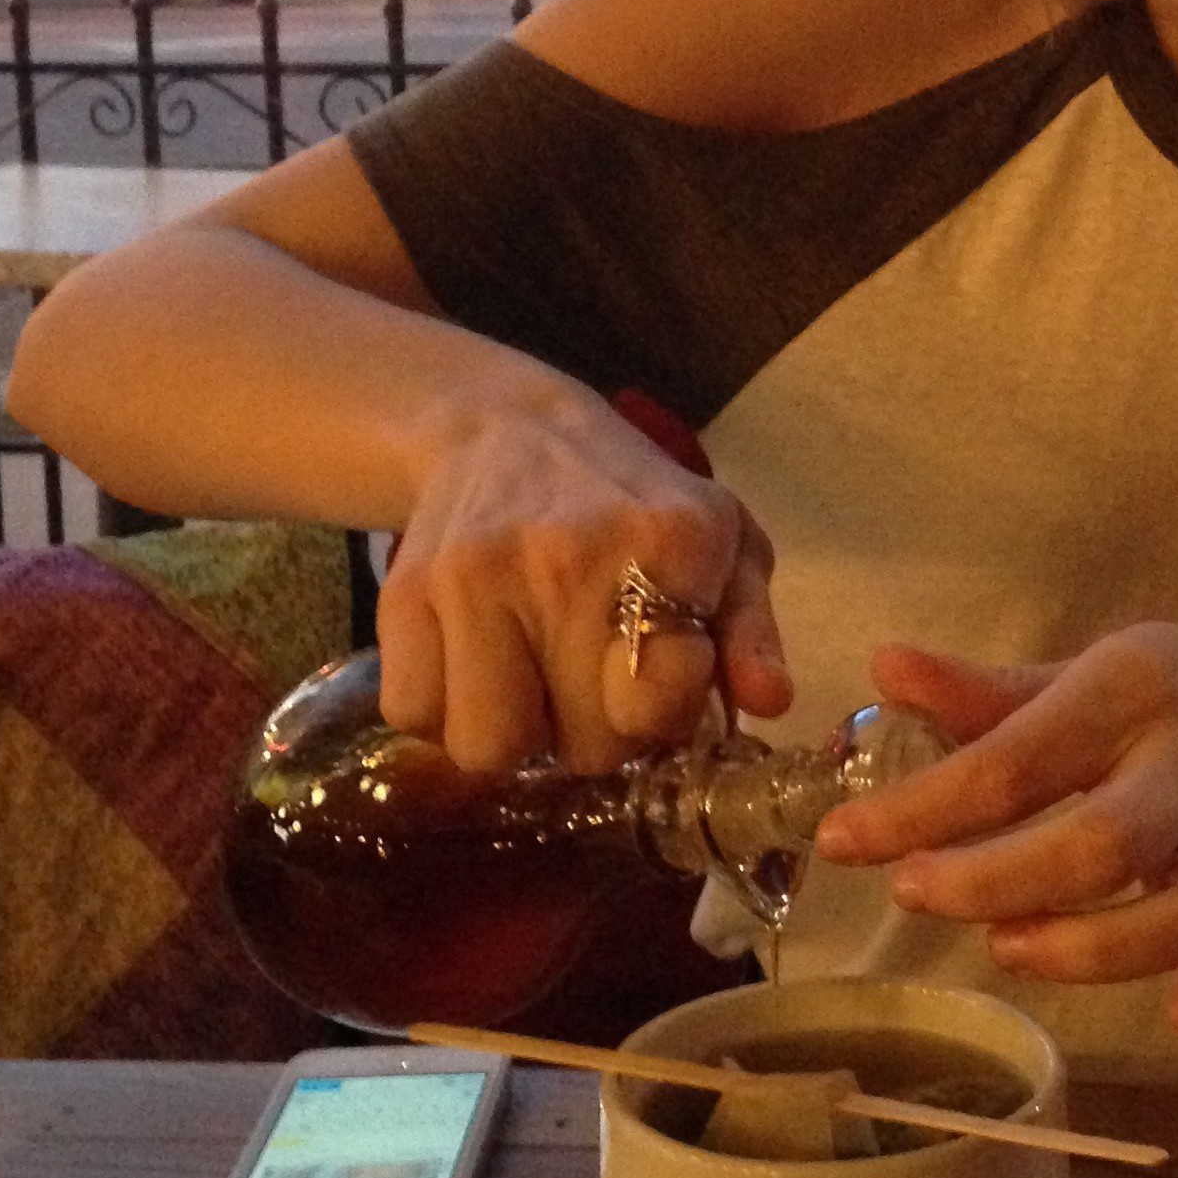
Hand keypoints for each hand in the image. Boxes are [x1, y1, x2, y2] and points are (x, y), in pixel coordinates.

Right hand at [375, 382, 790, 773]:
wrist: (504, 429)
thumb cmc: (632, 503)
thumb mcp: (720, 544)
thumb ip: (751, 629)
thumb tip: (772, 702)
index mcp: (670, 542)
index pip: (657, 703)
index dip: (657, 717)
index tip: (650, 683)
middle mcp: (570, 555)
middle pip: (582, 747)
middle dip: (590, 735)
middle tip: (587, 682)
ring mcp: (477, 572)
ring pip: (487, 748)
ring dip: (512, 733)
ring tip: (530, 680)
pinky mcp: (404, 589)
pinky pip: (414, 716)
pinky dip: (440, 708)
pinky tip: (473, 660)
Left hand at [812, 624, 1177, 1043]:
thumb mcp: (1096, 673)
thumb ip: (987, 691)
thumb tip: (882, 668)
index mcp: (1128, 690)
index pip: (1014, 757)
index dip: (921, 806)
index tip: (841, 840)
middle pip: (1100, 839)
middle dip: (1000, 878)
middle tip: (915, 894)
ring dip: (1090, 944)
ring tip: (1007, 948)